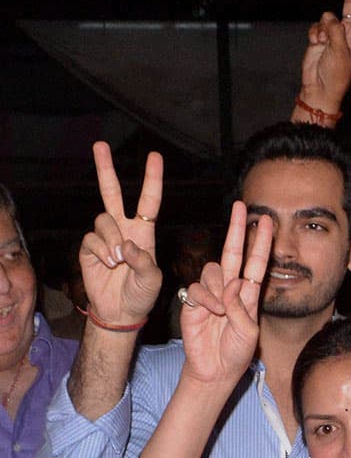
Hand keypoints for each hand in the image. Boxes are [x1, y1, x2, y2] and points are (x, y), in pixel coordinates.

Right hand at [78, 142, 163, 325]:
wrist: (120, 312)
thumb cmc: (141, 295)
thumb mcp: (152, 280)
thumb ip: (143, 262)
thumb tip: (126, 245)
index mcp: (144, 233)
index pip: (149, 201)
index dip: (152, 180)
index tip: (154, 157)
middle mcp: (123, 229)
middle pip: (112, 193)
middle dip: (105, 169)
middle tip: (100, 145)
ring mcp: (104, 238)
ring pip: (102, 220)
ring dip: (111, 239)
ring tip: (118, 261)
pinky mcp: (89, 248)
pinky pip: (91, 239)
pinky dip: (101, 251)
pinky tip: (108, 264)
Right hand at [179, 203, 271, 388]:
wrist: (215, 370)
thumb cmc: (236, 353)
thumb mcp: (249, 332)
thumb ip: (242, 308)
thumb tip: (233, 284)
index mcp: (248, 294)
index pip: (256, 263)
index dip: (261, 242)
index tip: (266, 222)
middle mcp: (230, 289)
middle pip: (233, 252)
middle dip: (237, 229)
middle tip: (240, 206)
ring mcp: (211, 293)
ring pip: (213, 270)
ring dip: (219, 287)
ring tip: (222, 311)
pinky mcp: (193, 301)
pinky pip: (198, 287)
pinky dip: (207, 298)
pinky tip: (212, 312)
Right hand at [296, 0, 350, 118]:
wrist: (319, 89)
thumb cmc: (336, 76)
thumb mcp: (340, 52)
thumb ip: (336, 30)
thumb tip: (328, 15)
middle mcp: (348, 33)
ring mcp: (333, 34)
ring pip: (327, 16)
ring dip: (323, 28)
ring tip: (323, 44)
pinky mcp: (319, 38)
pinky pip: (316, 26)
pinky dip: (314, 34)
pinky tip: (315, 45)